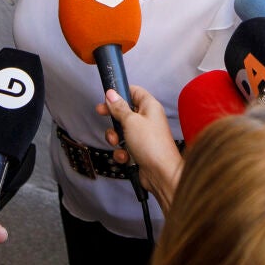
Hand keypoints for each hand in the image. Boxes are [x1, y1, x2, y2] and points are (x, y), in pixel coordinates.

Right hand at [99, 87, 181, 204]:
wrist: (161, 173)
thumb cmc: (152, 145)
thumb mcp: (130, 121)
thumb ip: (119, 107)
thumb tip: (111, 94)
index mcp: (150, 106)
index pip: (134, 91)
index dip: (120, 93)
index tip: (107, 98)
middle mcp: (147, 119)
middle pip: (125, 111)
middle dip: (113, 116)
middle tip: (103, 114)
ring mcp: (143, 135)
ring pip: (121, 130)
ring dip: (115, 137)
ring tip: (117, 141)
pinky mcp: (139, 150)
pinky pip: (124, 146)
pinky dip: (121, 152)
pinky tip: (125, 156)